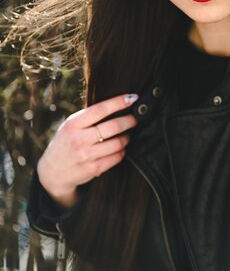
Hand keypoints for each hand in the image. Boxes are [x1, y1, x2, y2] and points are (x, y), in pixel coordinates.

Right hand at [37, 93, 138, 208]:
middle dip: (129, 120)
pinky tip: (120, 149)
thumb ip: (87, 117)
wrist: (53, 172)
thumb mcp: (70, 126)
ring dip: (127, 137)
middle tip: (135, 118)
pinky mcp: (94, 169)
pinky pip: (117, 157)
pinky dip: (122, 151)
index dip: (119, 102)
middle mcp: (79, 139)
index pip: (100, 109)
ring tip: (126, 135)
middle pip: (113, 126)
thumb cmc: (66, 143)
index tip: (132, 98)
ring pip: (118, 143)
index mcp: (73, 124)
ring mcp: (86, 155)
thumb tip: (116, 104)